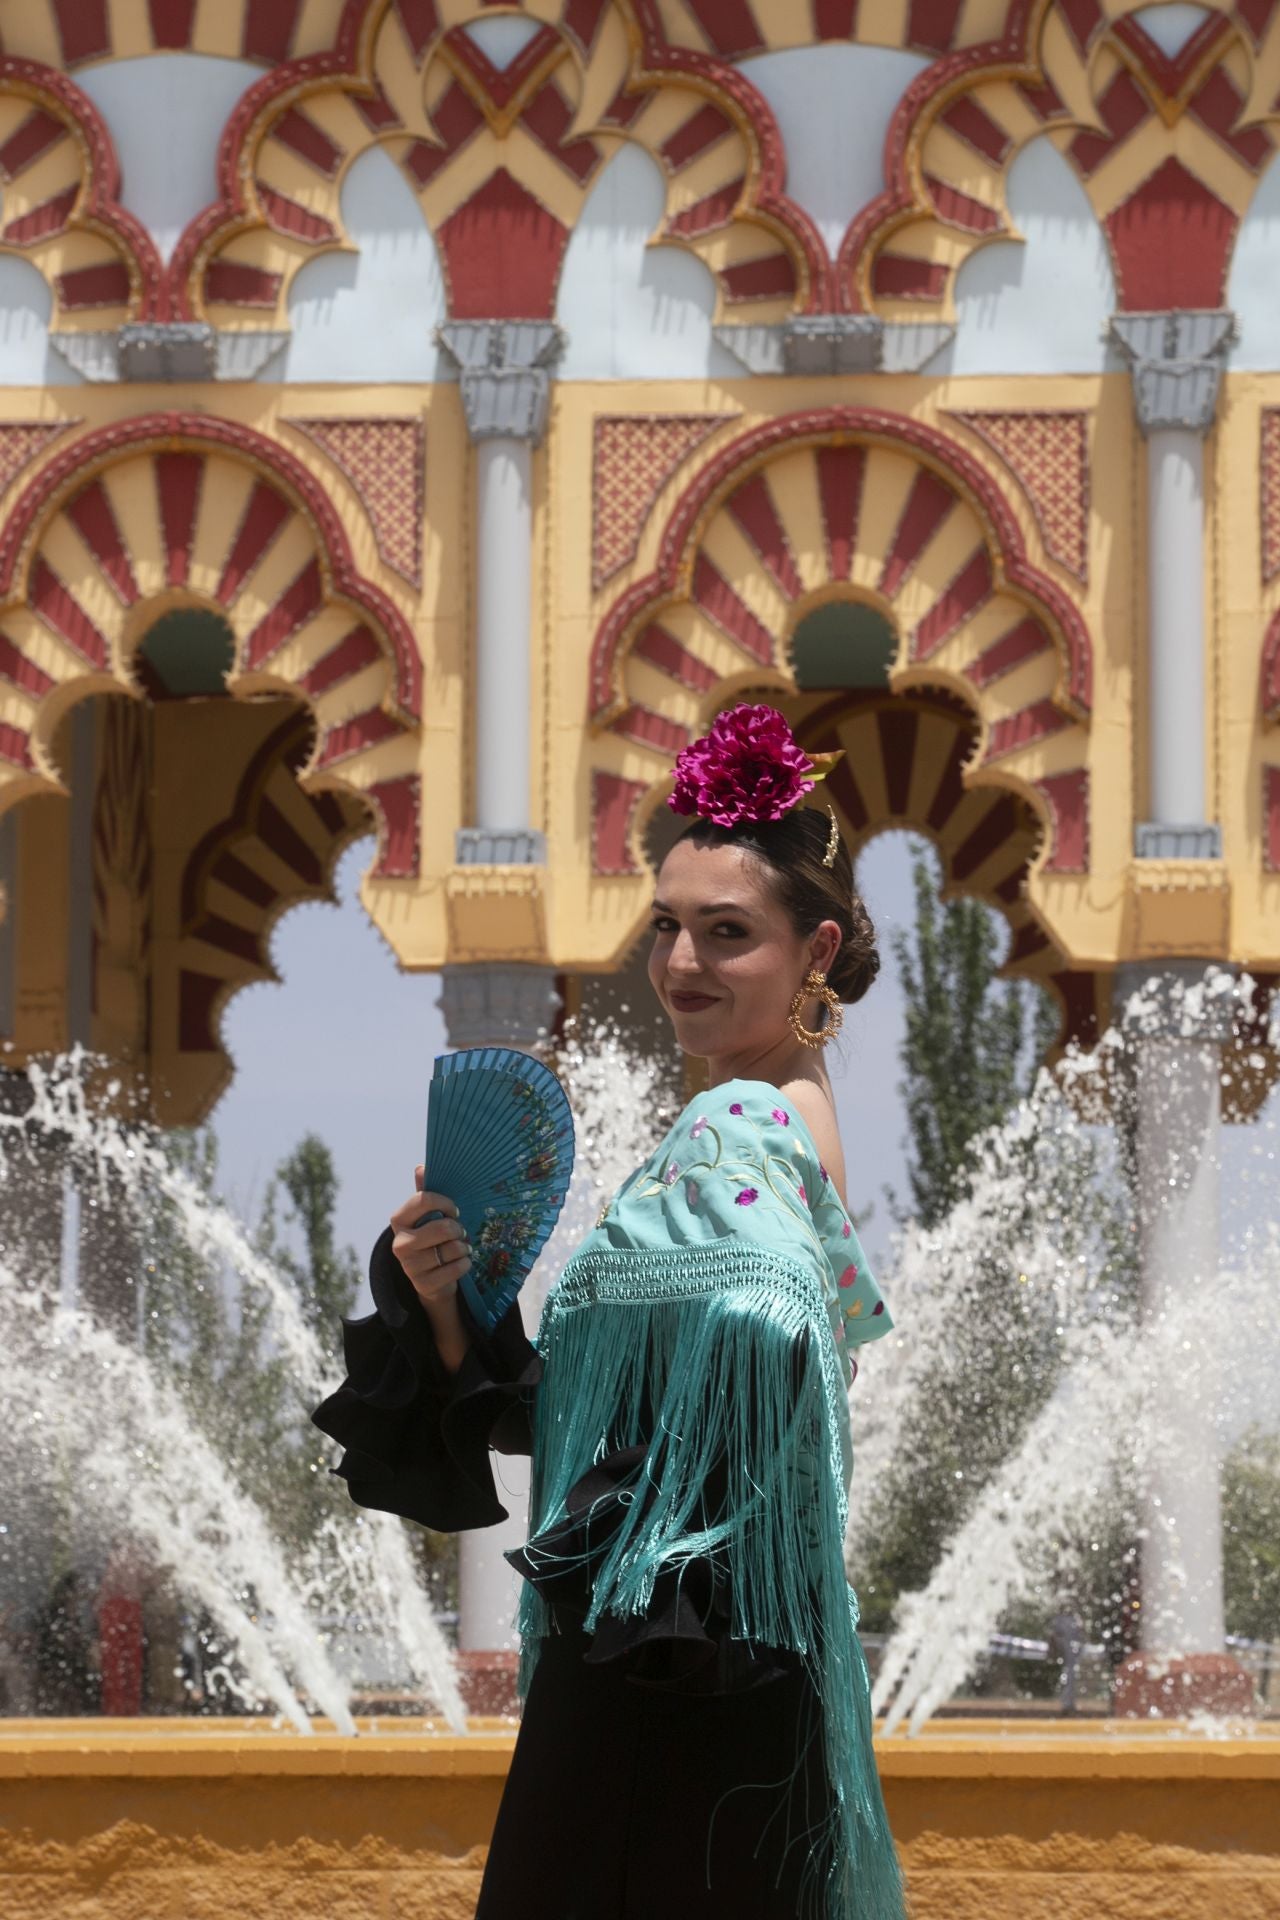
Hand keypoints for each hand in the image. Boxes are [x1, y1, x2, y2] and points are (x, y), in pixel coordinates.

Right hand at [390, 1165, 471, 1307]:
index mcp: (399, 1220)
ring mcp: (409, 1266)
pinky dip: (465, 1263)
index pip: (423, 1199)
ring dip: (463, 1248)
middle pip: (443, 1227)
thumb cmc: (430, 1238)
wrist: (429, 1278)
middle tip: (460, 1232)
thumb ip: (424, 1193)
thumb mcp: (427, 1216)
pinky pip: (456, 1268)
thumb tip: (420, 1167)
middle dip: (458, 1229)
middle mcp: (400, 1243)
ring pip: (452, 1249)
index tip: (454, 1210)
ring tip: (460, 1248)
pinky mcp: (423, 1284)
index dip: (445, 1203)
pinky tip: (461, 1262)